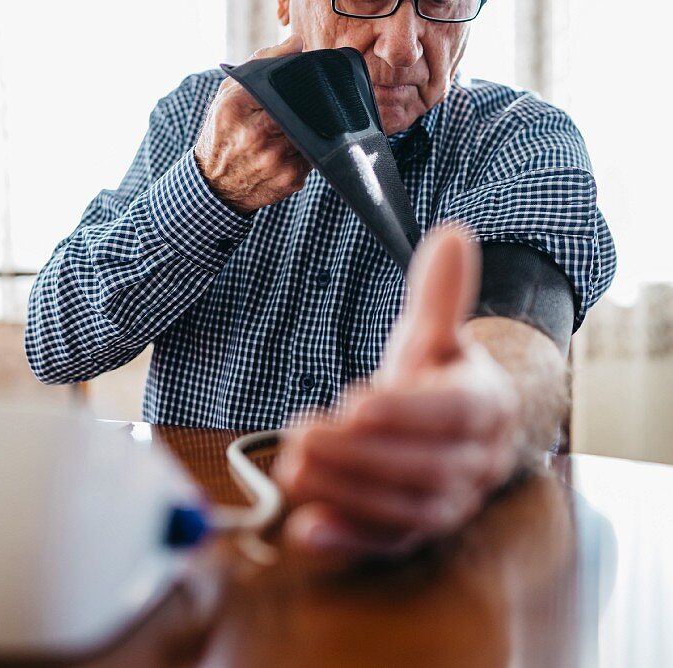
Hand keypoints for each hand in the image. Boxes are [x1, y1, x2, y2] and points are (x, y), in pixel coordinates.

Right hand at [194, 34, 311, 213]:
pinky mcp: (290, 179)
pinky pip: (313, 155)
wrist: (214, 184)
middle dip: (309, 103)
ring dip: (310, 127)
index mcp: (236, 107)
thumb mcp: (229, 93)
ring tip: (296, 126)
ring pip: (312, 131)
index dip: (301, 80)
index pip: (282, 83)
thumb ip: (262, 62)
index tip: (308, 77)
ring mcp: (274, 160)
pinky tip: (293, 149)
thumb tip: (297, 42)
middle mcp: (255, 134)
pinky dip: (308, 149)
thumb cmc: (223, 131)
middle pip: (302, 108)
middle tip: (309, 100)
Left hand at [273, 226, 519, 559]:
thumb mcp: (436, 332)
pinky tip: (305, 530)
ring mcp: (449, 504)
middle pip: (424, 467)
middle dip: (359, 452)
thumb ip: (440, 291)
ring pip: (404, 509)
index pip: (454, 413)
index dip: (407, 410)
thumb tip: (453, 233)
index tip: (356, 399)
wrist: (463, 428)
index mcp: (486, 406)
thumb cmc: (441, 373)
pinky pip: (386, 545)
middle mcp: (476, 463)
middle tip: (301, 432)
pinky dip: (347, 541)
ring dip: (346, 490)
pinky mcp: (416, 533)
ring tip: (292, 466)